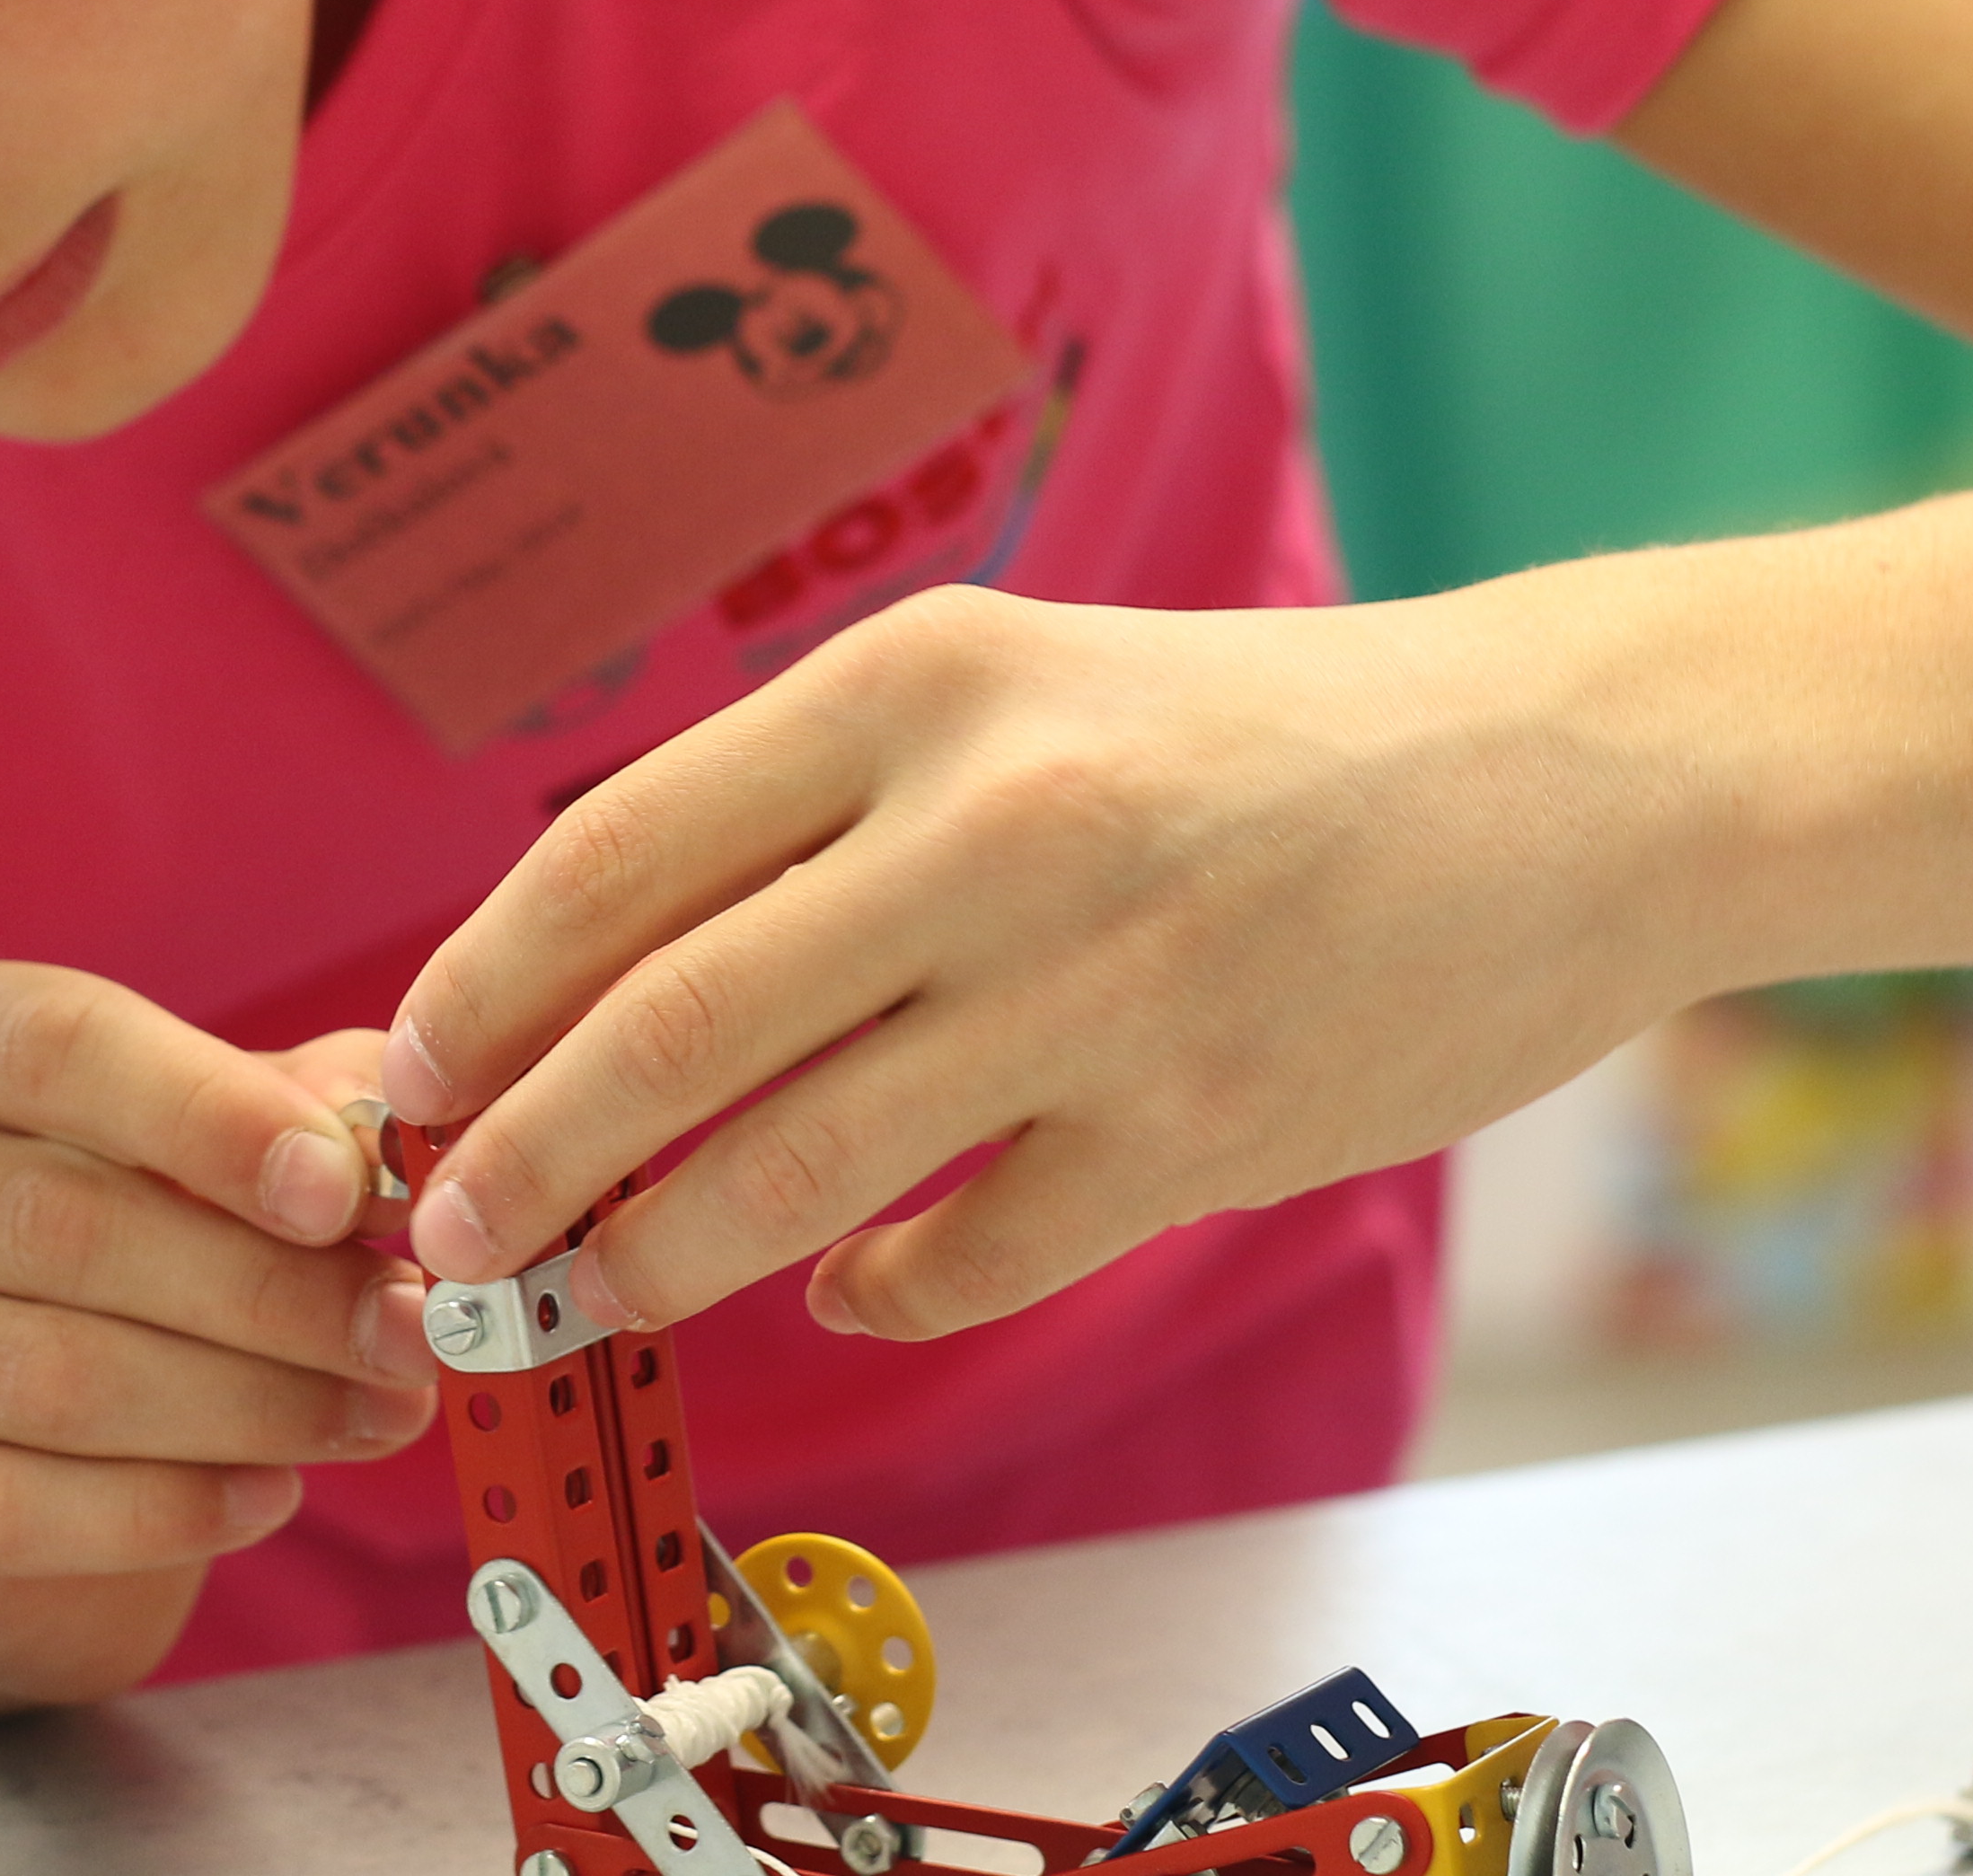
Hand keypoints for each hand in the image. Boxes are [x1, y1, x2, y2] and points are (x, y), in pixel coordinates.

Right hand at [0, 958, 435, 1715]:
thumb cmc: (87, 1247)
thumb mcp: (176, 1137)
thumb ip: (285, 1109)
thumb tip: (400, 1137)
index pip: (48, 1043)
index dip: (209, 1115)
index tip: (348, 1189)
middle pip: (56, 1220)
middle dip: (266, 1286)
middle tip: (412, 1328)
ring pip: (45, 1375)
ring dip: (248, 1402)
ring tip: (380, 1409)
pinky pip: (7, 1508)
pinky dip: (165, 1509)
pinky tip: (273, 1493)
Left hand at [378, 584, 1690, 1342]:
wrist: (1567, 773)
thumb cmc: (1256, 736)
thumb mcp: (1020, 687)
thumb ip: (825, 807)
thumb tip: (603, 964)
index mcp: (922, 681)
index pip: (619, 852)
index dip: (484, 981)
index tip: (405, 1070)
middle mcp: (996, 821)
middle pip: (672, 1025)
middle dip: (522, 1153)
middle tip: (448, 1234)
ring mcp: (1103, 984)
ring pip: (797, 1164)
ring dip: (658, 1250)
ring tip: (587, 1291)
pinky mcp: (1201, 1128)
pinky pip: (969, 1252)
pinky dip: (879, 1289)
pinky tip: (845, 1291)